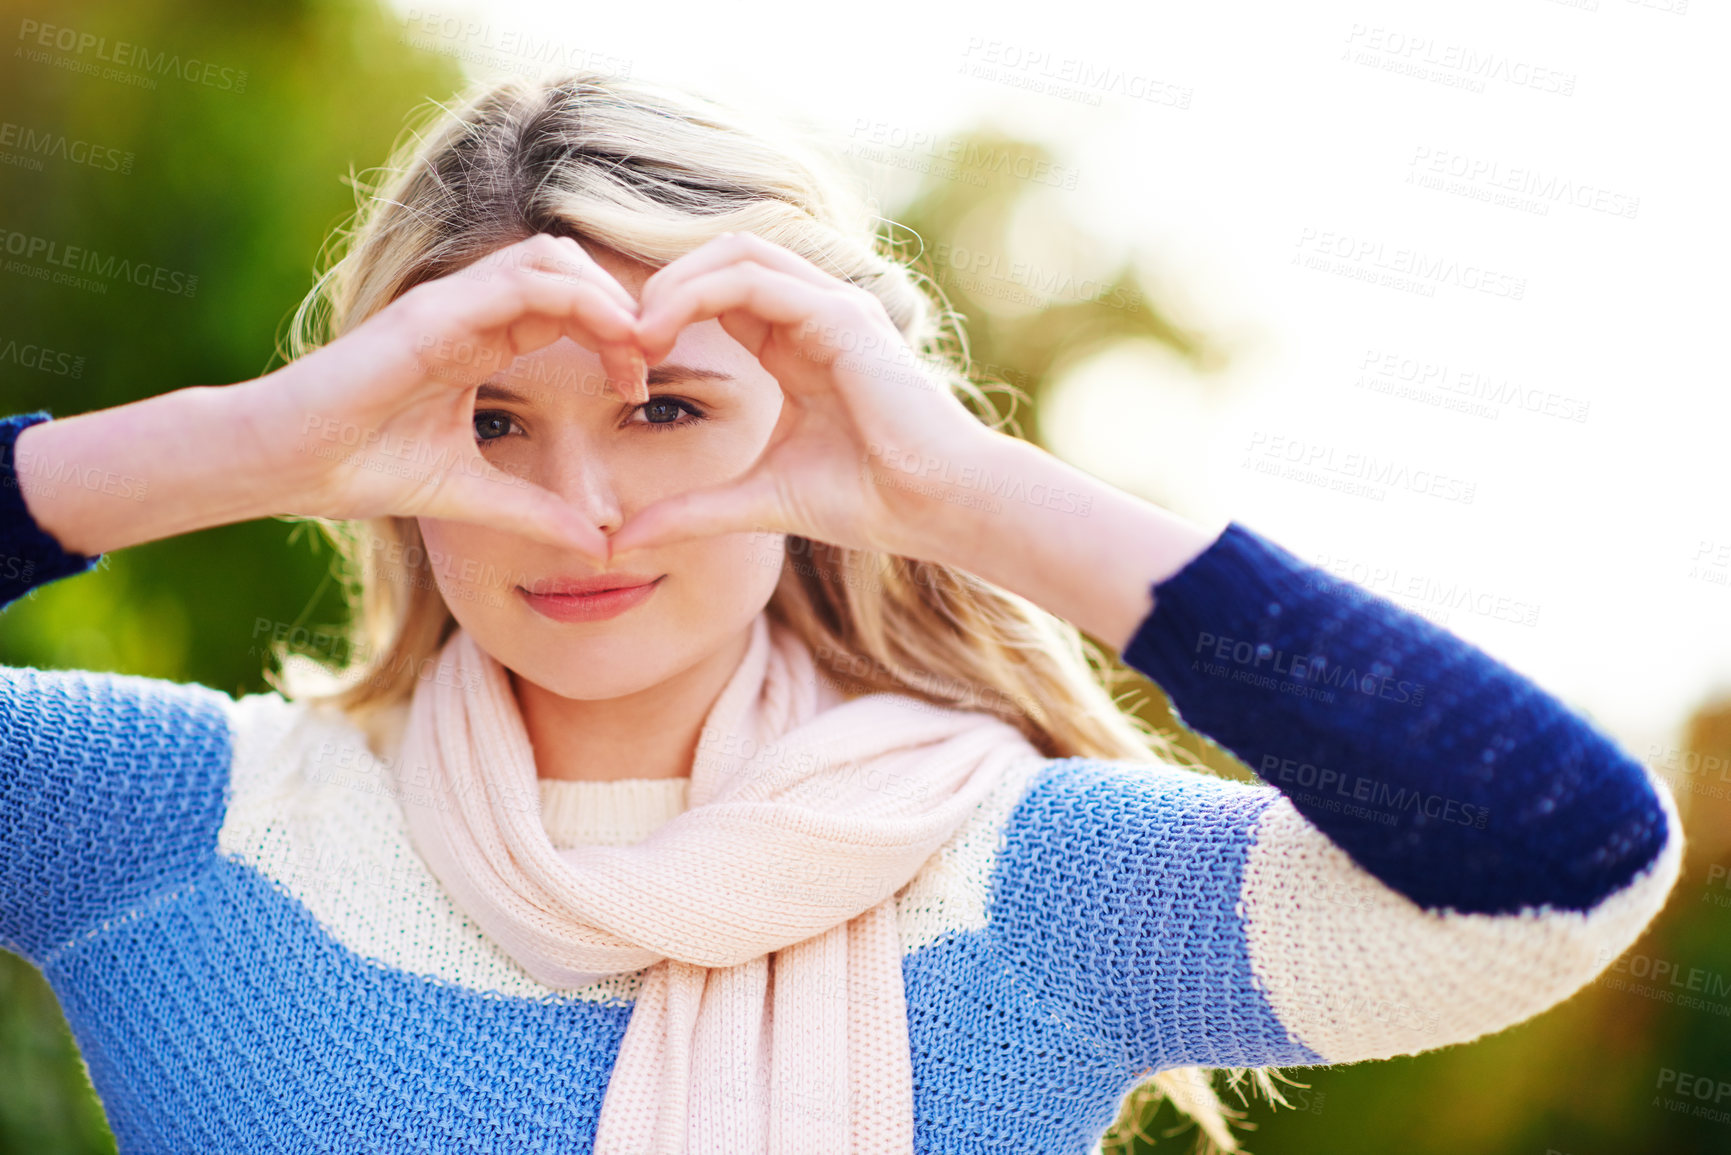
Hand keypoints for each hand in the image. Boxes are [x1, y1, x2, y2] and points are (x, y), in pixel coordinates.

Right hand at [260, 233, 649, 557]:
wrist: (283, 464)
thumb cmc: (359, 468)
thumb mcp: (472, 494)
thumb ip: (534, 511)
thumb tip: (596, 547)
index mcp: (480, 343)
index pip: (567, 309)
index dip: (616, 338)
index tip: (640, 389)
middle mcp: (470, 313)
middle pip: (571, 271)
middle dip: (622, 307)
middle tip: (651, 362)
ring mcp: (451, 304)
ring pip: (553, 258)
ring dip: (607, 294)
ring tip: (638, 347)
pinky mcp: (433, 310)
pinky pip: (522, 278)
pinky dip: (578, 297)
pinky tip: (609, 338)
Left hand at [606, 232, 1006, 560]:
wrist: (938, 507)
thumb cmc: (870, 501)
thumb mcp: (757, 500)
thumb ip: (691, 510)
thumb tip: (620, 541)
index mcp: (797, 344)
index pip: (719, 294)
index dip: (663, 316)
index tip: (622, 366)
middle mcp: (815, 312)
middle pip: (720, 258)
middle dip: (661, 289)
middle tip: (615, 339)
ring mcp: (832, 305)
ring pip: (734, 252)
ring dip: (673, 284)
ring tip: (633, 334)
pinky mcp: (841, 314)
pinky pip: (754, 276)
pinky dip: (698, 293)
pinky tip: (661, 332)